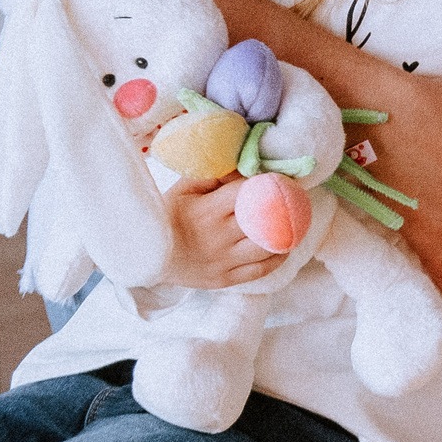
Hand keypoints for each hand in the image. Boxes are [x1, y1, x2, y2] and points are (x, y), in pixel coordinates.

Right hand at [156, 175, 285, 288]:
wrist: (144, 256)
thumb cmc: (167, 216)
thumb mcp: (184, 188)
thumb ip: (214, 174)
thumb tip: (245, 162)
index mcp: (207, 211)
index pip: (249, 193)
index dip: (269, 183)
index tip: (280, 177)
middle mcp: (218, 237)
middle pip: (264, 219)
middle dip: (285, 205)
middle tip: (296, 195)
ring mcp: (222, 261)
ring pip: (268, 246)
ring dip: (288, 232)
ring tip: (297, 219)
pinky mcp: (225, 279)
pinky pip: (261, 269)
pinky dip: (278, 256)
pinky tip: (286, 244)